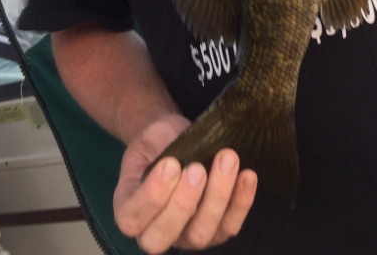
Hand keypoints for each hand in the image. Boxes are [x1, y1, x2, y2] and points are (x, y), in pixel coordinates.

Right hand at [113, 114, 257, 252]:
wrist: (175, 140)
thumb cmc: (159, 143)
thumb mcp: (150, 139)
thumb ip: (158, 151)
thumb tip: (182, 158)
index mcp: (129, 210)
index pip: (133, 218)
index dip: (151, 196)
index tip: (169, 164)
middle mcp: (155, 232)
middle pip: (164, 236)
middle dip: (183, 202)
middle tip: (197, 168)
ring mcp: (187, 236)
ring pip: (201, 234)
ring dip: (216, 198)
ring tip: (226, 160)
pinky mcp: (216, 231)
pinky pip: (230, 225)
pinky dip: (241, 201)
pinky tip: (246, 175)